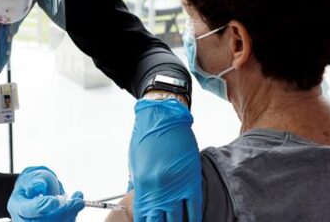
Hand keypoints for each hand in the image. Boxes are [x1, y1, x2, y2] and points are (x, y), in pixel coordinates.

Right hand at [8, 166, 84, 221]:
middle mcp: (26, 220)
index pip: (29, 210)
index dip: (42, 206)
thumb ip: (35, 181)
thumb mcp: (30, 177)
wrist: (34, 193)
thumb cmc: (32, 183)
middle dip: (63, 213)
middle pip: (44, 221)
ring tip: (79, 201)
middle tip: (78, 202)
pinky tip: (78, 203)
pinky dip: (72, 216)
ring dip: (70, 215)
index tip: (55, 201)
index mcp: (18, 206)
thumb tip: (38, 187)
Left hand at [129, 99, 201, 221]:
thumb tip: (137, 200)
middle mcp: (158, 191)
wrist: (162, 118)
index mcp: (141, 186)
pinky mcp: (191, 181)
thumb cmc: (146, 138)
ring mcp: (176, 188)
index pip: (143, 219)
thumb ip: (137, 185)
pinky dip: (194, 219)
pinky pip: (194, 209)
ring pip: (178, 220)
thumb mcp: (135, 164)